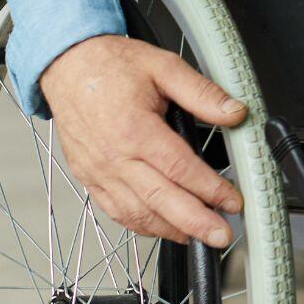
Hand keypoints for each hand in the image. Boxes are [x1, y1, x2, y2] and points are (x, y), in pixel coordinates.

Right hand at [37, 34, 246, 247]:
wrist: (67, 66)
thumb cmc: (112, 66)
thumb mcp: (164, 66)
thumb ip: (202, 92)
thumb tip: (235, 111)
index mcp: (134, 129)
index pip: (180, 169)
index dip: (210, 189)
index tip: (233, 200)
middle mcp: (113, 157)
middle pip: (159, 200)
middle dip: (194, 222)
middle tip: (221, 236)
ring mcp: (98, 171)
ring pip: (136, 212)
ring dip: (169, 229)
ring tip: (198, 237)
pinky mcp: (89, 177)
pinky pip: (115, 210)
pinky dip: (140, 224)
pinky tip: (162, 227)